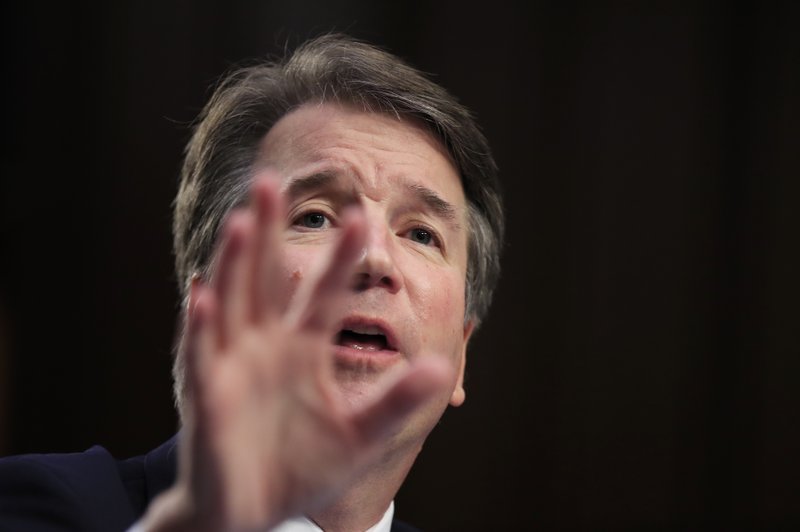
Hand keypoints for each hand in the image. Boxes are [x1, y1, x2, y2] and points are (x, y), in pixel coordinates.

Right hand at [140, 174, 451, 531]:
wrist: (253, 513)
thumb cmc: (301, 467)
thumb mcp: (358, 434)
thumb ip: (394, 402)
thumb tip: (439, 368)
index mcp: (302, 348)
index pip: (324, 293)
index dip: (341, 257)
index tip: (362, 217)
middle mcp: (265, 347)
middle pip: (265, 278)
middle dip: (269, 232)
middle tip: (272, 180)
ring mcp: (232, 367)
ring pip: (231, 304)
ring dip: (234, 264)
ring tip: (243, 222)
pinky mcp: (207, 397)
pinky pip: (201, 357)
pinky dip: (201, 328)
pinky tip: (203, 296)